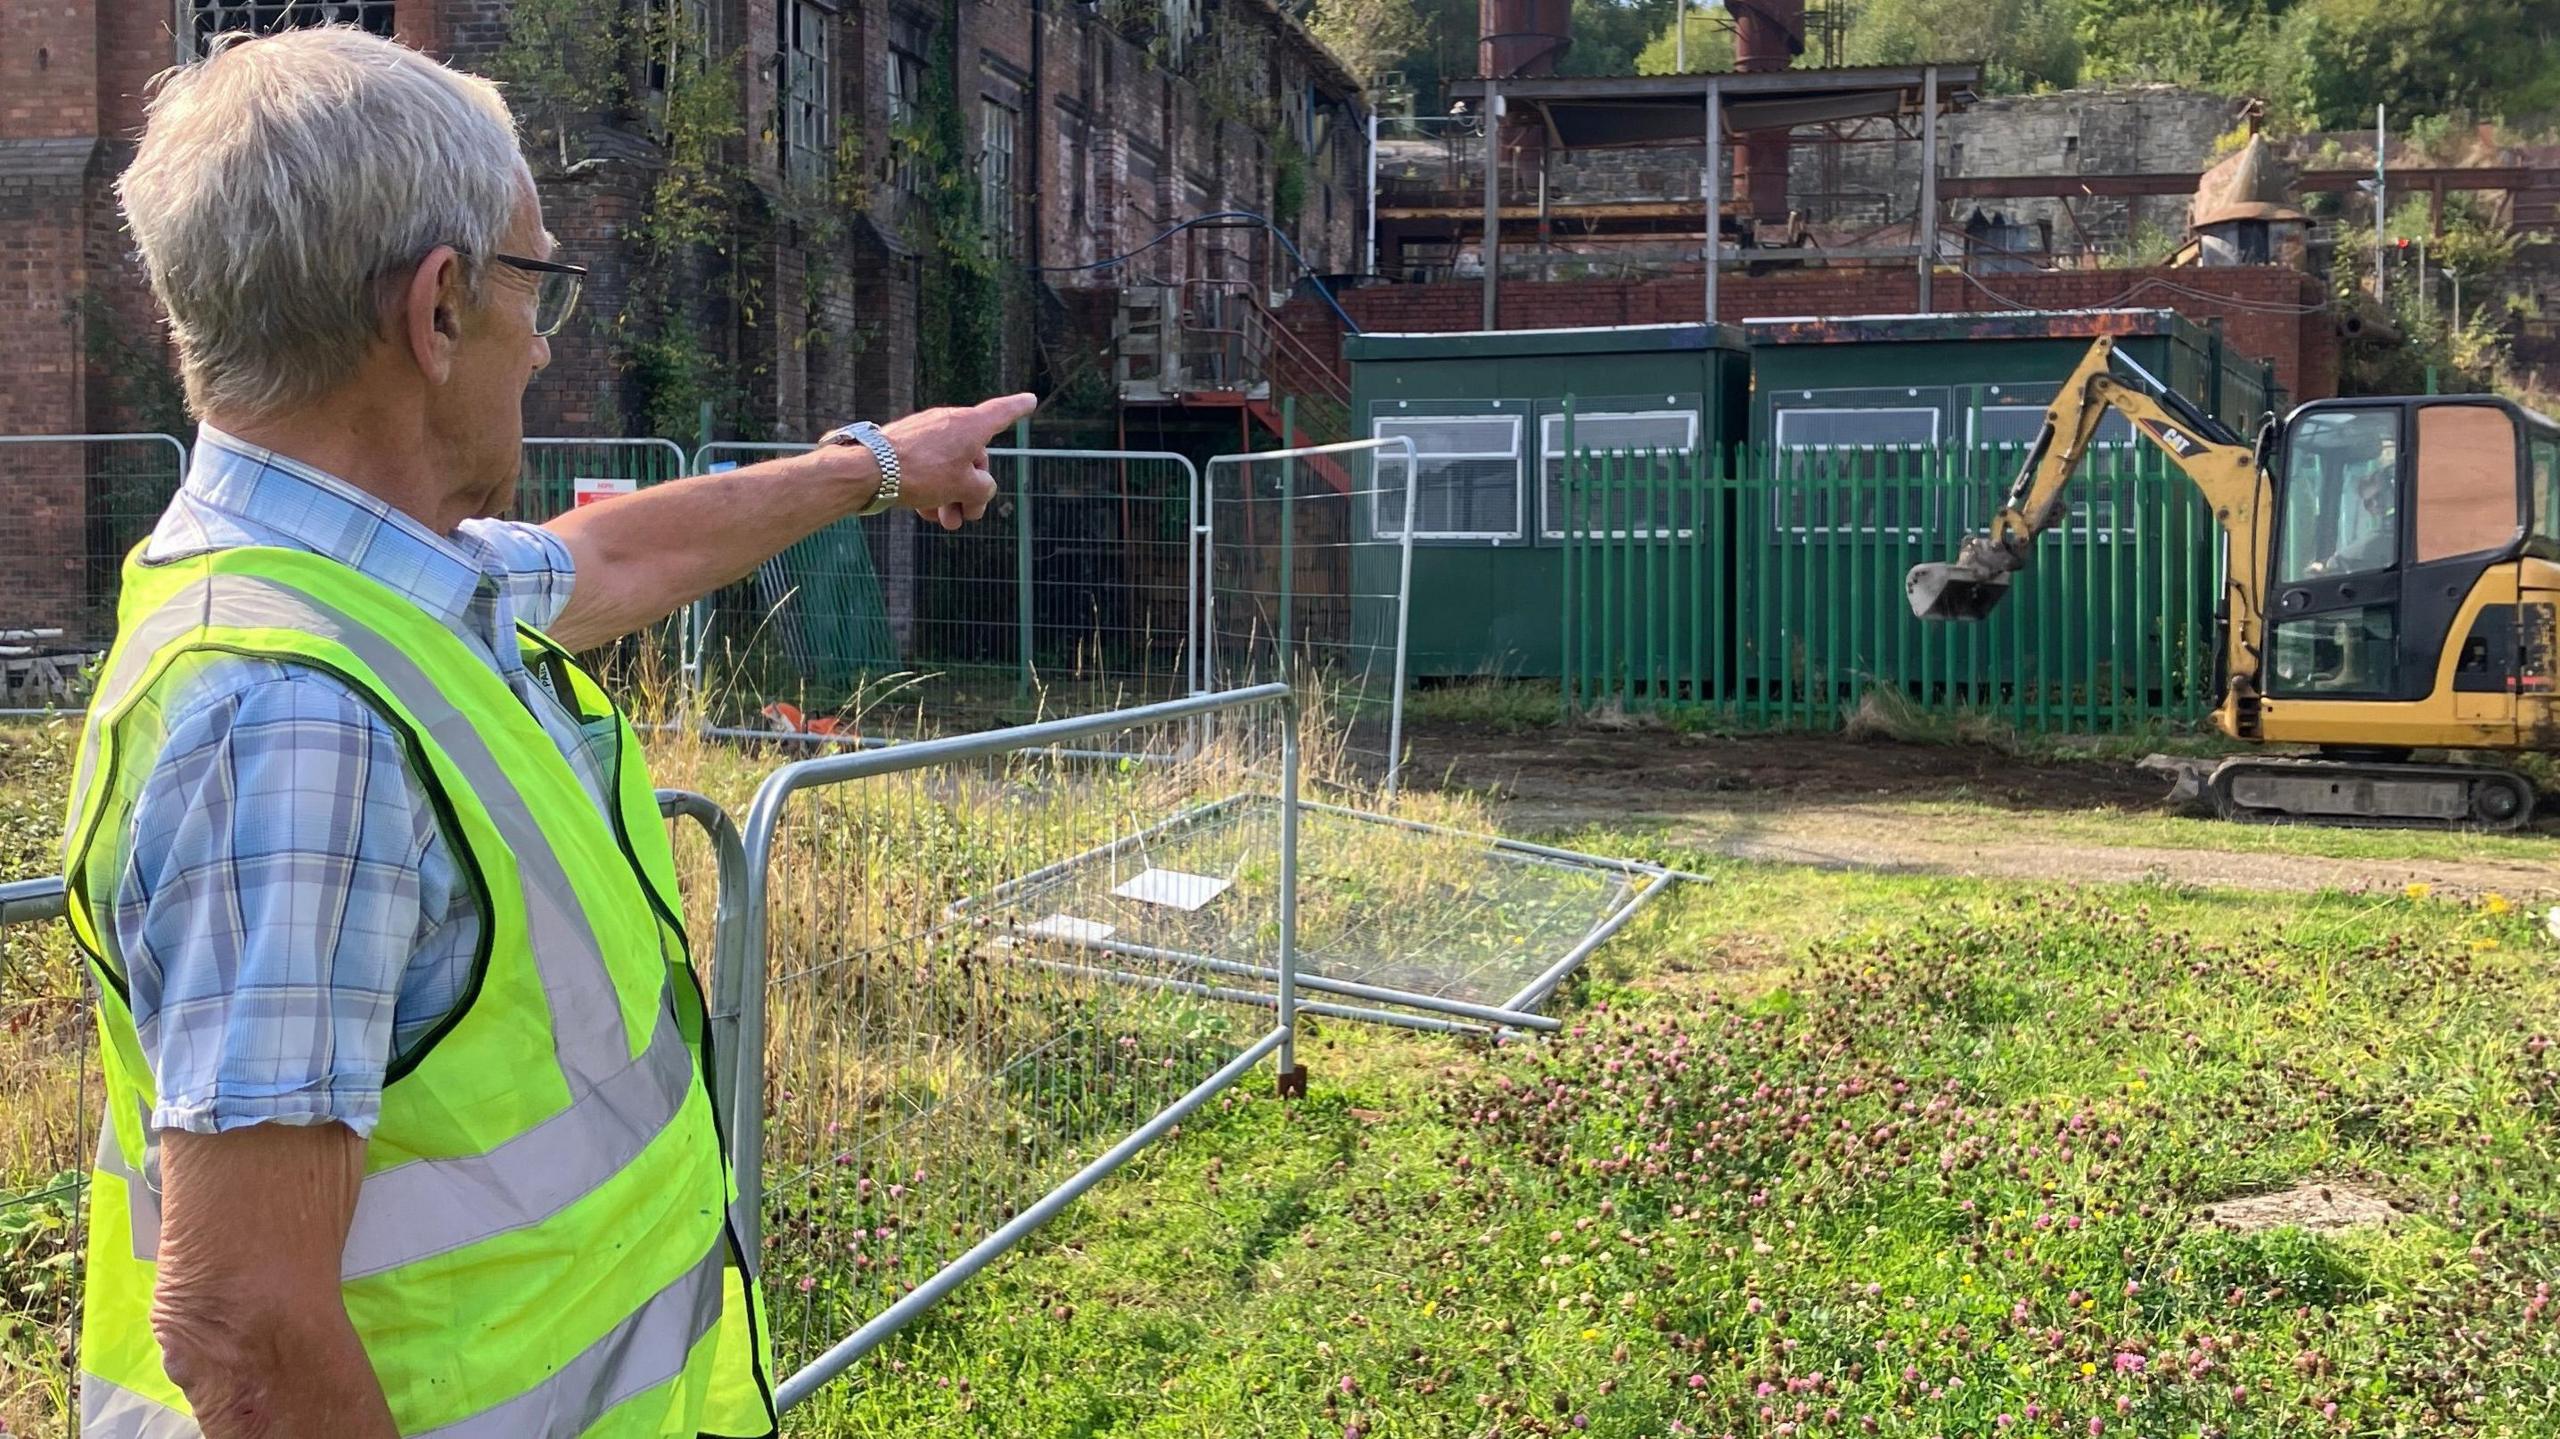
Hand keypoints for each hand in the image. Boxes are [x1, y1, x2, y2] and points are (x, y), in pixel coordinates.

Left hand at [878, 393, 1038, 530]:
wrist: (869, 471)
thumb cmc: (922, 474)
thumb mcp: (965, 487)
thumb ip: (982, 489)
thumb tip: (976, 489)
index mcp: (971, 425)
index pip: (1002, 413)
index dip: (1019, 408)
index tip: (1031, 399)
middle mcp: (949, 422)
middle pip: (974, 457)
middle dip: (973, 490)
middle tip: (967, 516)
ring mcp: (925, 432)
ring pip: (949, 467)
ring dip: (952, 497)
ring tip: (946, 522)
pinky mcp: (905, 445)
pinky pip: (928, 467)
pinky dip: (931, 489)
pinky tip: (924, 512)